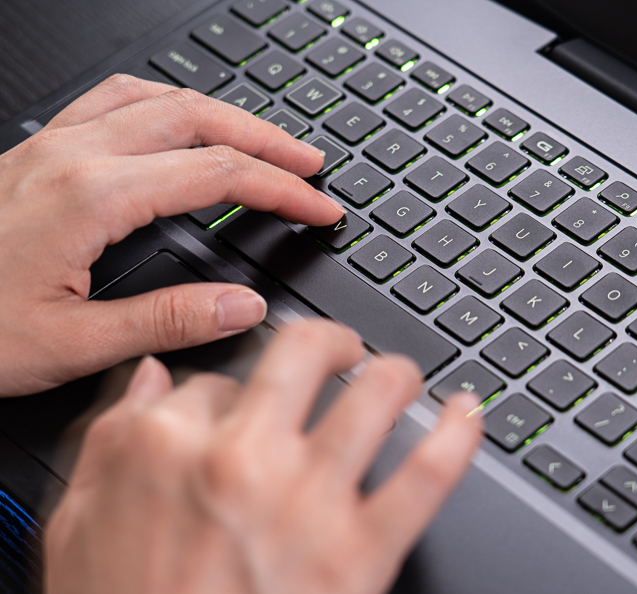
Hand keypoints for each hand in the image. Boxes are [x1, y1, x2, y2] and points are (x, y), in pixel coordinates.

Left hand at [0, 74, 345, 395]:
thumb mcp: (70, 344)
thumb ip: (166, 323)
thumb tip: (241, 307)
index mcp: (88, 198)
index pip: (216, 173)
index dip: (281, 189)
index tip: (319, 207)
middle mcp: (72, 157)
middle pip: (197, 119)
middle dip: (267, 139)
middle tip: (311, 165)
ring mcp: (53, 146)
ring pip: (159, 99)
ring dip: (223, 114)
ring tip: (263, 139)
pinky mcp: (40, 152)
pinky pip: (117, 100)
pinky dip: (169, 104)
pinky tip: (182, 122)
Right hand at [45, 319, 481, 593]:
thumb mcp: (76, 524)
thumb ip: (112, 441)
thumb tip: (152, 382)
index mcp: (163, 447)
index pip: (217, 380)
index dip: (238, 389)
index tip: (250, 407)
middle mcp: (240, 459)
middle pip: (302, 352)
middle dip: (328, 342)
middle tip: (341, 353)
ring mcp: (305, 501)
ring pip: (375, 394)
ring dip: (396, 374)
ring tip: (401, 377)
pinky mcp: (359, 553)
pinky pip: (426, 475)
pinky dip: (457, 436)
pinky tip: (468, 415)